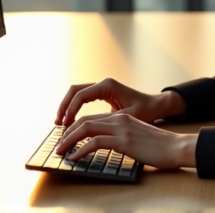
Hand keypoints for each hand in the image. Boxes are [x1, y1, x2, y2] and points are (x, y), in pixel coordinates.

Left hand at [53, 112, 197, 169]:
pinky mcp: (124, 141)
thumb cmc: (159, 146)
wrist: (176, 147)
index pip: (91, 119)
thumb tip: (102, 146)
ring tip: (61, 152)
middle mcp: (119, 119)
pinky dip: (81, 150)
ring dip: (69, 141)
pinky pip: (95, 143)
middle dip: (67, 134)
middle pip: (84, 121)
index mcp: (122, 117)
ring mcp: (121, 129)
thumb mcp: (136, 137)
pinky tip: (75, 158)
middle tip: (58, 146)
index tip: (65, 139)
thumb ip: (120, 137)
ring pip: (86, 129)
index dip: (74, 128)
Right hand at [54, 78, 185, 126]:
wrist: (156, 106)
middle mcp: (103, 84)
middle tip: (58, 124)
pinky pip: (82, 98)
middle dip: (64, 106)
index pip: (81, 96)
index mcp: (108, 86)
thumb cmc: (145, 111)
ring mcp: (102, 87)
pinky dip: (74, 107)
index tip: (65, 125)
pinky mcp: (102, 93)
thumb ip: (108, 121)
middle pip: (74, 91)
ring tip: (60, 123)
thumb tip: (89, 130)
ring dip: (67, 107)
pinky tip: (71, 121)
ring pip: (76, 93)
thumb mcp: (127, 118)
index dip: (70, 111)